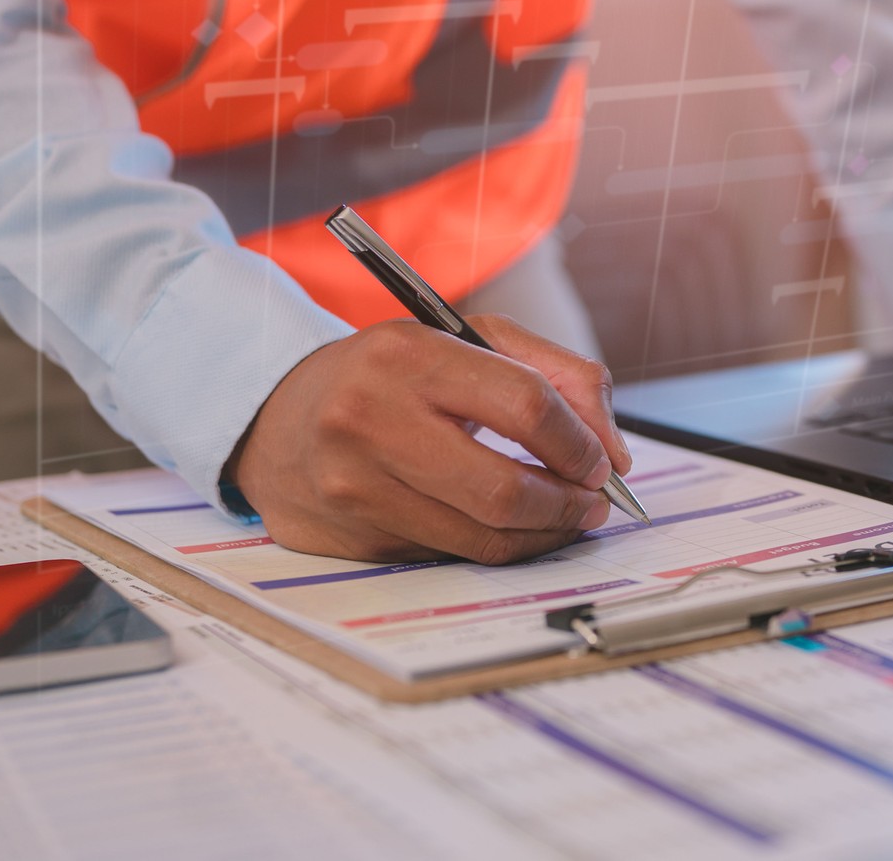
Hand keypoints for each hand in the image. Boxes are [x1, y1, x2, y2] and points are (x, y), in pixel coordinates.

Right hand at [226, 315, 633, 564]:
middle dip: (567, 503)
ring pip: (482, 536)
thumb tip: (613, 449)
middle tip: (592, 501)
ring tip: (564, 515)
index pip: (524, 404)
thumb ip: (556, 373)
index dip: (579, 441)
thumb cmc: (393, 375)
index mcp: (409, 355)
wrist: (279, 416)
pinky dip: (496, 544)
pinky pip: (451, 554)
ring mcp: (356, 485)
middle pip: (504, 488)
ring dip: (542, 533)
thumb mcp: (470, 340)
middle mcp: (371, 419)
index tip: (602, 460)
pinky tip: (510, 526)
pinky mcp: (354, 536)